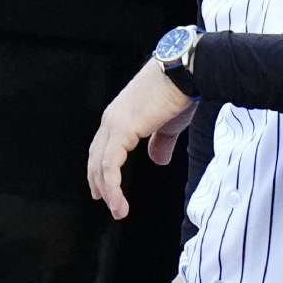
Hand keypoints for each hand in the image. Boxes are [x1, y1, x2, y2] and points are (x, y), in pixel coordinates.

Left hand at [88, 59, 191, 219]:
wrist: (186, 72)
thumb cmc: (181, 92)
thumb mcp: (169, 124)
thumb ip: (160, 143)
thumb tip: (158, 160)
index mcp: (121, 115)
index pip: (103, 147)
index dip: (102, 169)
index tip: (104, 189)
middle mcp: (112, 118)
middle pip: (96, 157)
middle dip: (99, 182)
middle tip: (105, 202)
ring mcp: (115, 123)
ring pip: (101, 164)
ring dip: (108, 191)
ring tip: (118, 210)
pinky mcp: (122, 129)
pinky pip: (110, 165)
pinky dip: (112, 186)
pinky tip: (118, 201)